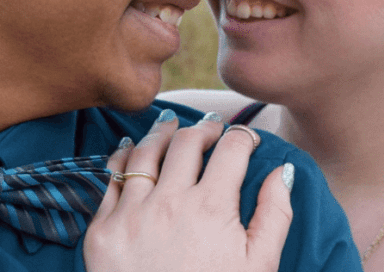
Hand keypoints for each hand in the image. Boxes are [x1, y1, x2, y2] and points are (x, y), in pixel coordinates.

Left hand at [84, 110, 293, 271]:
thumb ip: (274, 215)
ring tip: (172, 126)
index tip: (246, 138)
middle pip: (188, 143)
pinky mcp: (102, 231)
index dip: (242, 137)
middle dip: (205, 130)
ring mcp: (130, 215)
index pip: (231, 150)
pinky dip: (123, 158)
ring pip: (145, 153)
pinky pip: (110, 180)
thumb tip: (282, 170)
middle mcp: (169, 203)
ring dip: (162, 133)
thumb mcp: (260, 266)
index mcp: (212, 209)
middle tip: (212, 129)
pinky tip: (132, 151)